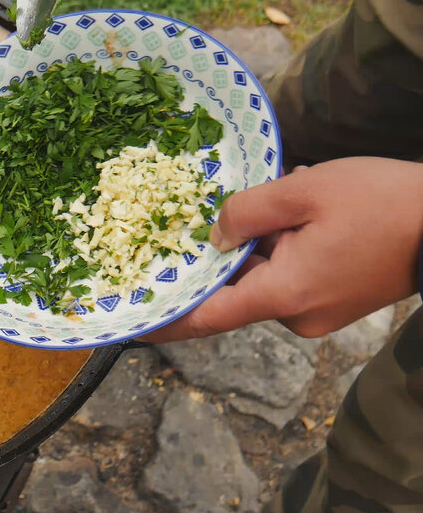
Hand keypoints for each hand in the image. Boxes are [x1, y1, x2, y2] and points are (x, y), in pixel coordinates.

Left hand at [143, 157, 422, 342]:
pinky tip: (304, 211)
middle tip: (218, 210)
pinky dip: (284, 247)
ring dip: (261, 242)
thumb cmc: (383, 203)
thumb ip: (247, 212)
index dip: (165, 319)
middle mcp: (295, 316)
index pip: (204, 318)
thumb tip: (214, 233)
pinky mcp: (335, 302)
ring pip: (264, 277)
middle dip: (224, 252)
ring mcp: (318, 313)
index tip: (130, 321)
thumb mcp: (304, 191)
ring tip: (287, 196)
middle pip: (234, 289)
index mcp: (281, 295)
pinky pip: (291, 276)